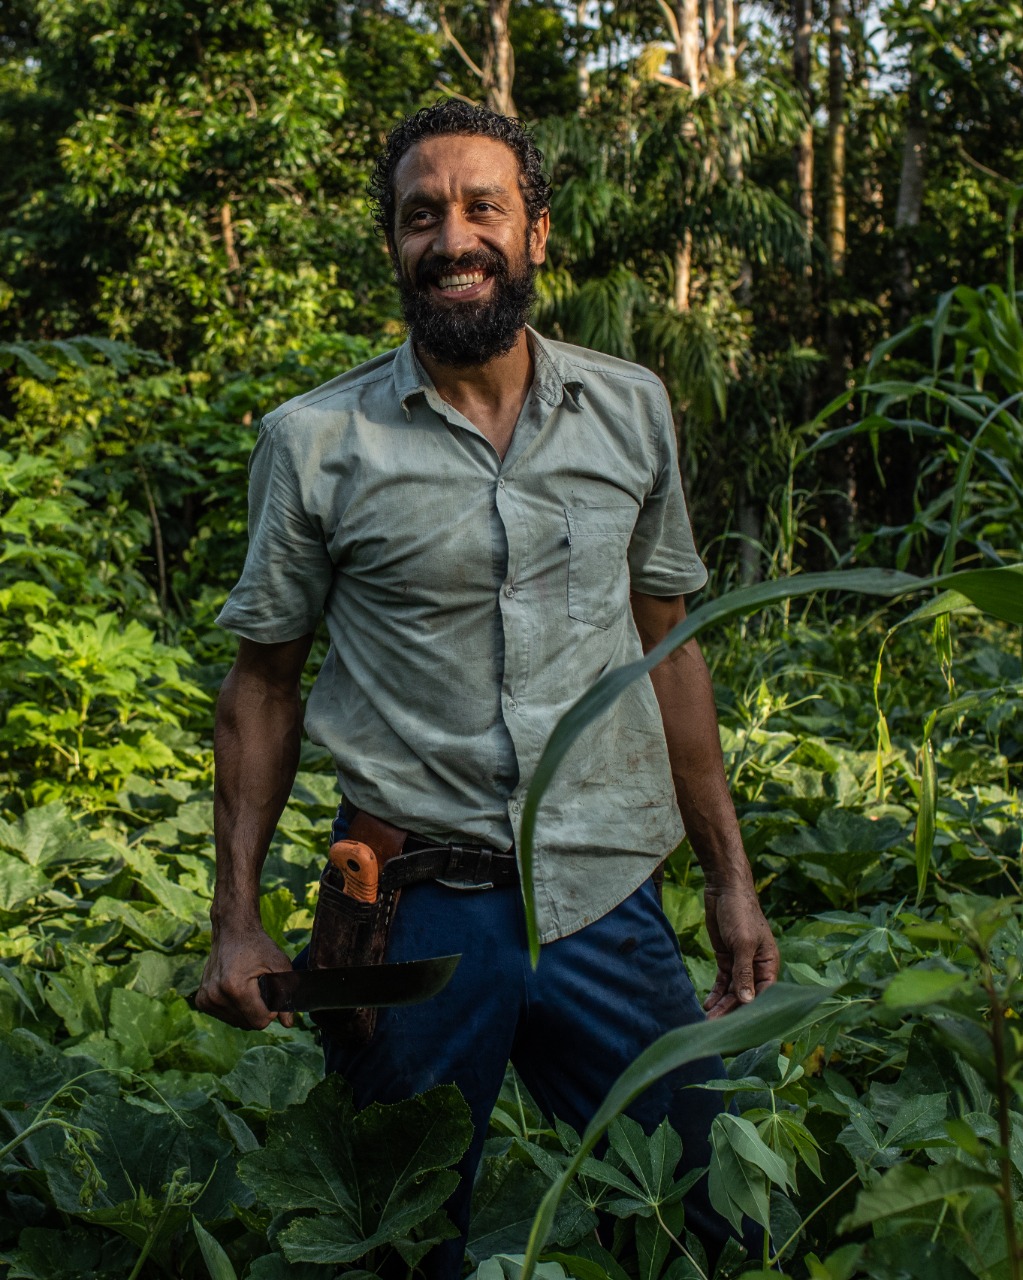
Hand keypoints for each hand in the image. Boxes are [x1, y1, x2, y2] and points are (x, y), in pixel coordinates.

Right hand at [196, 923, 294, 1029]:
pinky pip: (225, 1017)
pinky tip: (236, 989)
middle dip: (259, 1011)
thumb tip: (289, 1024)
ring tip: (248, 987)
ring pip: (237, 1022)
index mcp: (235, 989)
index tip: (271, 994)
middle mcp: (216, 996)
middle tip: (260, 988)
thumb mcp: (279, 964)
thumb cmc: (258, 946)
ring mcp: (206, 999)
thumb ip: (287, 994)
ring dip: (247, 1010)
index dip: (271, 1011)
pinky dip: (235, 1008)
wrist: (232, 931)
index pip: (260, 1021)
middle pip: (248, 1024)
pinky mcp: (201, 1001)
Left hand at [702, 884, 778, 1018]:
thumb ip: (744, 973)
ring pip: (733, 992)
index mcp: (769, 964)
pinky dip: (716, 994)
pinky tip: (707, 1005)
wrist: (724, 889)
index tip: (739, 1030)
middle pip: (746, 997)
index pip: (764, 996)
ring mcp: (741, 964)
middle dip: (732, 1012)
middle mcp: (757, 968)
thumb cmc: (741, 913)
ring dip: (722, 1006)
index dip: (752, 1013)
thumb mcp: (743, 943)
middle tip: (715, 1028)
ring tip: (707, 1021)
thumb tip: (748, 1002)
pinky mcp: (726, 959)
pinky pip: (723, 983)